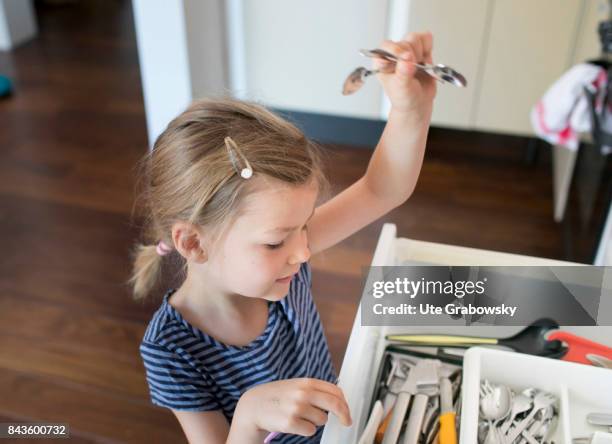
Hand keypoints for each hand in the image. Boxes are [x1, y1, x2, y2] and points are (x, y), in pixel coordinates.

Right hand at [234, 378, 351, 437]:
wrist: (253, 406)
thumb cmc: (276, 396)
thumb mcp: (295, 386)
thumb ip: (314, 390)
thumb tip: (338, 399)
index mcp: (306, 382)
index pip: (335, 391)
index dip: (345, 403)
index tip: (347, 411)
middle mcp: (303, 393)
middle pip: (335, 404)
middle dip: (344, 415)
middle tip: (346, 422)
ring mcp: (297, 408)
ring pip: (322, 420)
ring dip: (315, 422)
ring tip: (300, 417)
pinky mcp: (291, 423)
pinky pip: (310, 431)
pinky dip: (305, 430)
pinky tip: (294, 424)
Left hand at [374, 31, 436, 117]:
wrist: (418, 103)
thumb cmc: (404, 97)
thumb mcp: (401, 88)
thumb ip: (403, 73)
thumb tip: (407, 59)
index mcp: (382, 62)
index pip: (385, 47)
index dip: (396, 50)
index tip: (407, 58)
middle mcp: (393, 55)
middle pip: (404, 42)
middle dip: (412, 56)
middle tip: (413, 70)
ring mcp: (407, 51)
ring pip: (415, 38)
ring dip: (420, 52)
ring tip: (419, 67)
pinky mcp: (420, 50)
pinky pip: (426, 38)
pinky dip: (428, 47)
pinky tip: (426, 60)